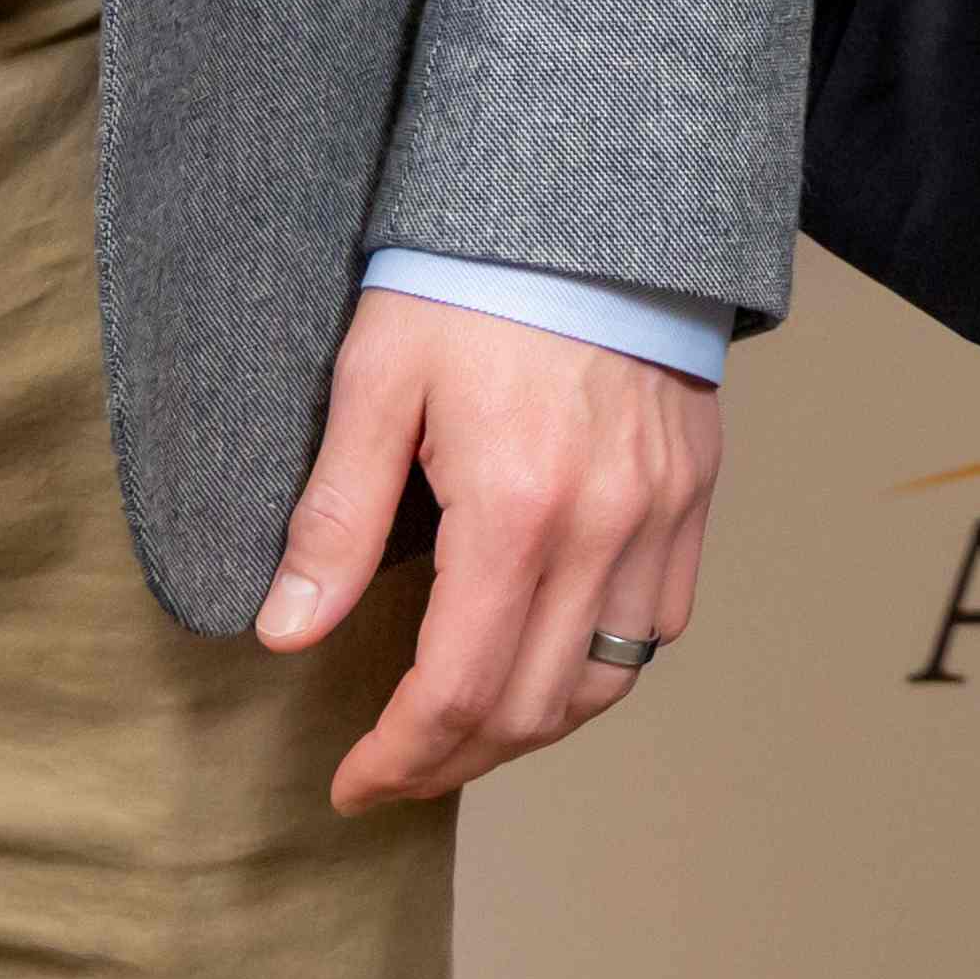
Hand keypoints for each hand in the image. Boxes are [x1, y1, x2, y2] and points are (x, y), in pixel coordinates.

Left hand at [261, 292, 722, 810]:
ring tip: (463, 734)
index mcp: (514, 508)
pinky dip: (602, 668)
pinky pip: (661, 622)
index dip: (399, 757)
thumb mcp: (376, 380)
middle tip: (392, 770)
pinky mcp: (694, 489)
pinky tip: (548, 660)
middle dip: (452, 761)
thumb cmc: (472, 278)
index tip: (351, 783)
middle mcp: (603, 526)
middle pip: (530, 707)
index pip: (456, 690)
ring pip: (606, 680)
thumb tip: (285, 631)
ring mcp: (660, 512)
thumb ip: (334, 518)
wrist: (591, 196)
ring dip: (529, 728)